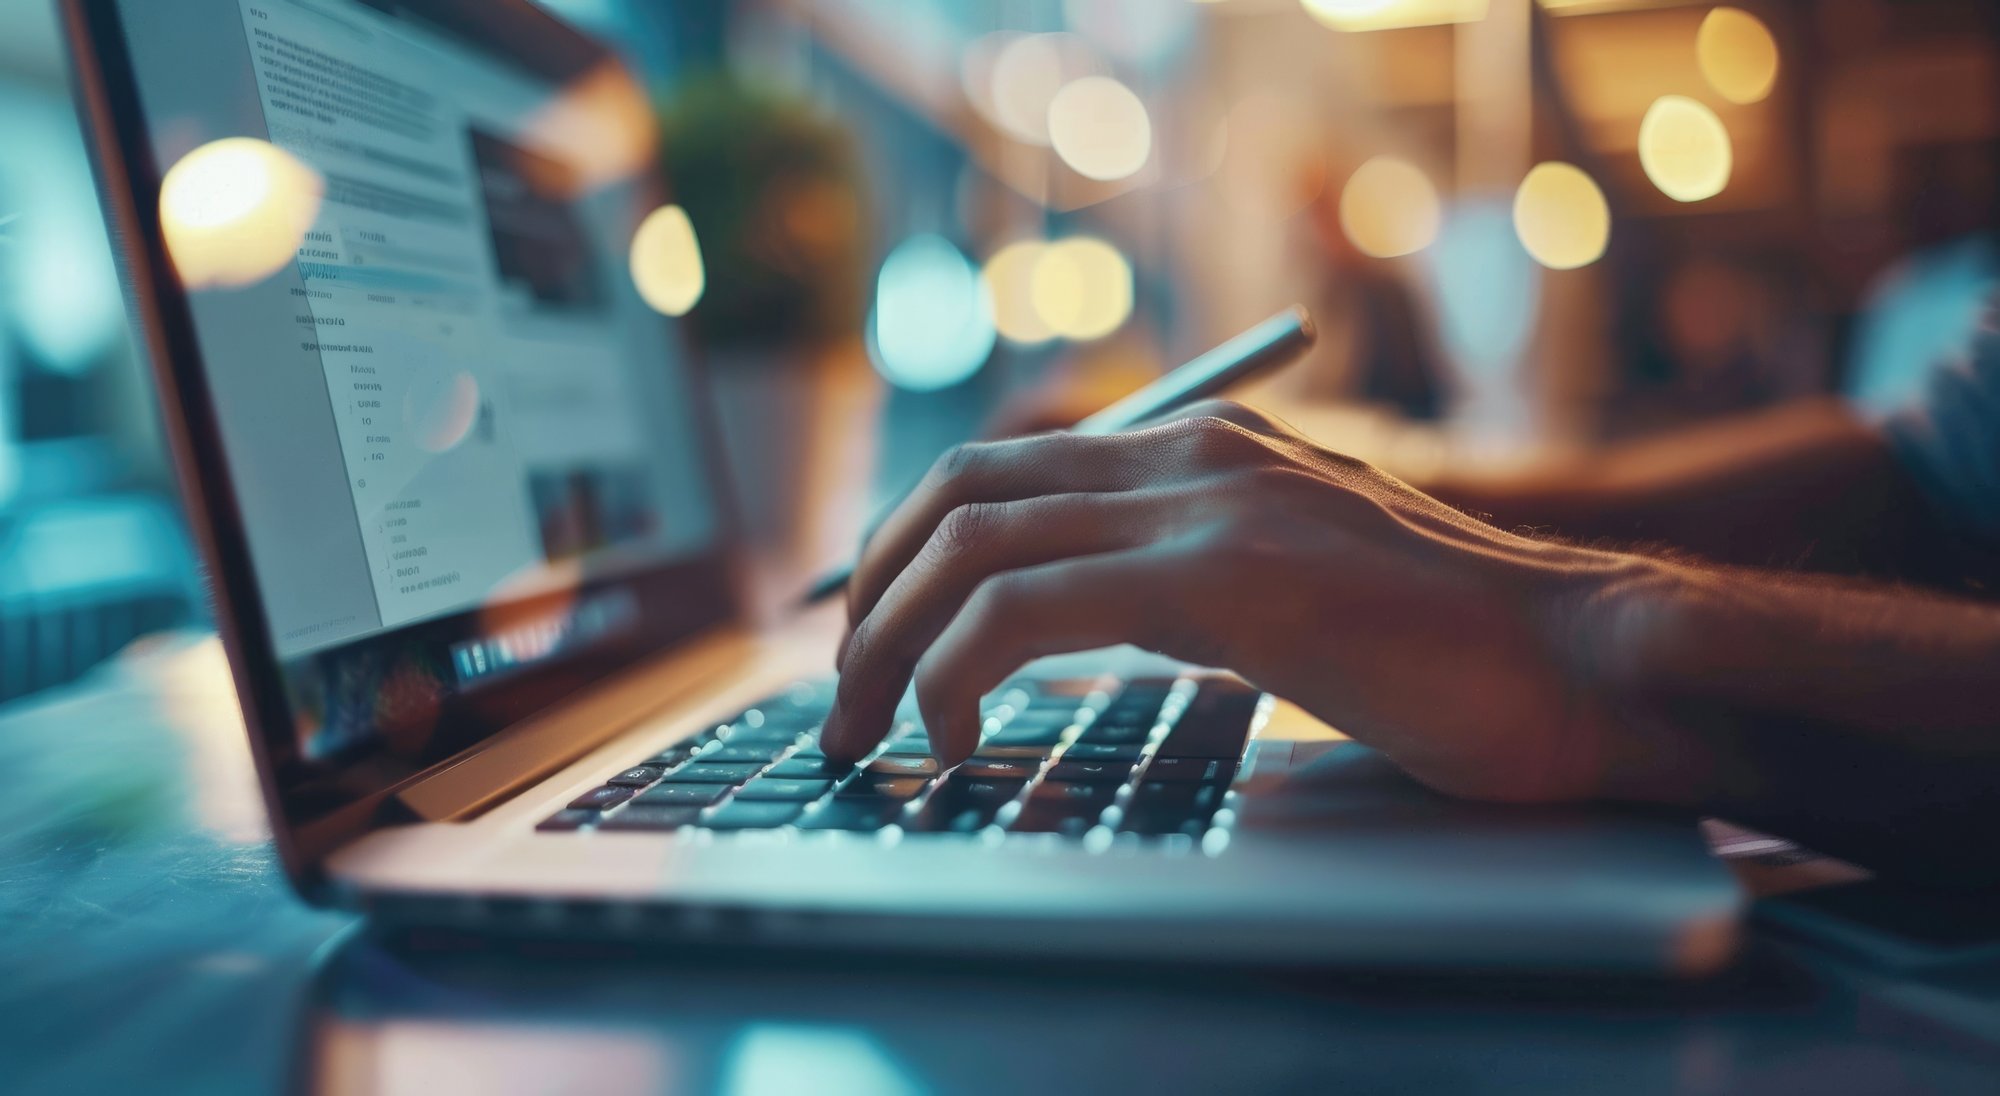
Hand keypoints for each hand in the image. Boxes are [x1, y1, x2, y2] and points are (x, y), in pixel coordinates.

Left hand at [820, 402, 1657, 803]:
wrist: (1587, 662)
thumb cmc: (1458, 656)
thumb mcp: (1300, 594)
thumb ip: (1201, 584)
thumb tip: (1101, 627)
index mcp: (1209, 451)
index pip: (1007, 471)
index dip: (912, 551)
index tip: (879, 640)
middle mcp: (1196, 454)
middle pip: (962, 491)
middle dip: (874, 594)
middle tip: (848, 694)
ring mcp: (1211, 505)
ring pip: (973, 542)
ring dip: (889, 640)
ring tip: (870, 729)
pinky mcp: (1226, 578)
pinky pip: (1027, 607)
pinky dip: (954, 671)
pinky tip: (955, 736)